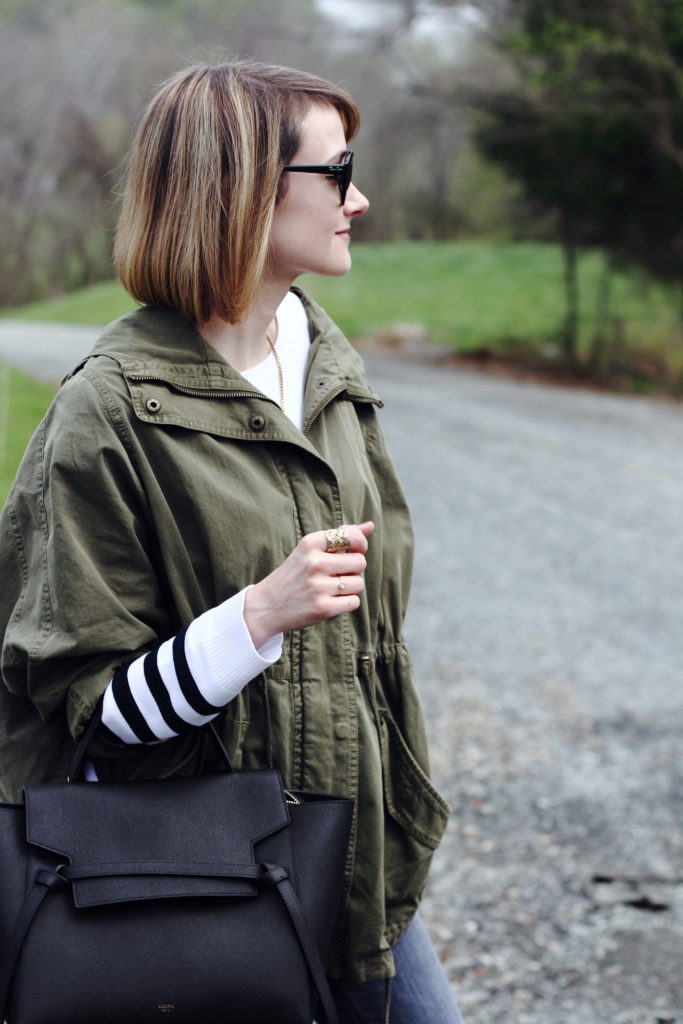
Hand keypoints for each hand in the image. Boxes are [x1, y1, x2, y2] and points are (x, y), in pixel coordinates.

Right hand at [243, 522, 374, 648]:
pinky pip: (354, 602)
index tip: (354, 551)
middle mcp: (314, 563)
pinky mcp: (323, 608)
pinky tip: (331, 601)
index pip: (351, 536)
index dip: (360, 544)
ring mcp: (318, 586)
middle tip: (337, 574)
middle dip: (354, 569)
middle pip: (360, 562)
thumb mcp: (310, 550)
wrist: (266, 606)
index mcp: (310, 543)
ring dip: (350, 588)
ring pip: (358, 583)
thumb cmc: (294, 575)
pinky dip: (347, 603)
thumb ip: (341, 536)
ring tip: (331, 589)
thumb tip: (370, 525)